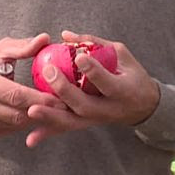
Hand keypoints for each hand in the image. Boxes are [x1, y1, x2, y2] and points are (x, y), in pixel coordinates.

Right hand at [0, 33, 67, 139]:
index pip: (16, 94)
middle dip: (43, 111)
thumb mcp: (1, 50)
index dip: (40, 98)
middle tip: (63, 107)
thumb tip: (45, 39)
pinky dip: (25, 125)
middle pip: (17, 113)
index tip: (60, 99)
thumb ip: (23, 46)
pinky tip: (36, 115)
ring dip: (36, 119)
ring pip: (16, 125)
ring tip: (53, 111)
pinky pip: (10, 131)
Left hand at [24, 30, 160, 147]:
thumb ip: (94, 43)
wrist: (144, 107)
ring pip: (71, 122)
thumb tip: (65, 35)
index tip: (78, 57)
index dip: (93, 70)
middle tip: (48, 71)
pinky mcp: (86, 125)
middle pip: (84, 104)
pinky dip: (47, 133)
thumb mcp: (121, 55)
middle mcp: (107, 109)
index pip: (106, 81)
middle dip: (65, 89)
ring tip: (31, 110)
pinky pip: (65, 129)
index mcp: (122, 90)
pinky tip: (30, 139)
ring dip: (50, 117)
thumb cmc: (131, 75)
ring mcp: (96, 120)